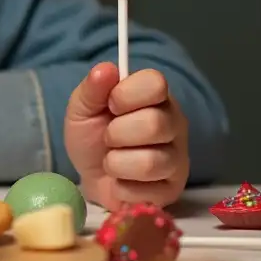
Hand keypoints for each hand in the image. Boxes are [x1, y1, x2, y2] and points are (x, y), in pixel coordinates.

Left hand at [64, 62, 187, 210]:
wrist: (90, 175)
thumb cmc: (91, 135)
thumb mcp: (82, 108)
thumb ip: (92, 88)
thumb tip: (105, 69)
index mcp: (154, 96)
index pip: (156, 83)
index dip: (127, 94)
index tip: (110, 104)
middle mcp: (174, 123)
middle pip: (155, 124)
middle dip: (117, 133)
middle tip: (108, 137)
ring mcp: (178, 157)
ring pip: (152, 161)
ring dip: (117, 163)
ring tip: (112, 161)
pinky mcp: (174, 189)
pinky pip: (148, 191)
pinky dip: (122, 187)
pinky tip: (121, 181)